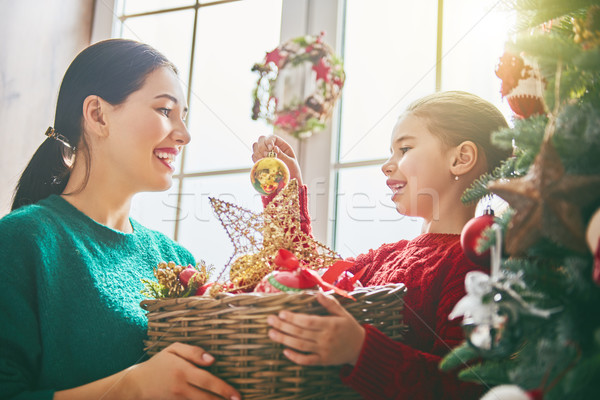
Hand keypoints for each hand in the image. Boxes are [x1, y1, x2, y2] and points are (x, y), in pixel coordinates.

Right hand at [123, 342, 240, 399]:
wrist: (136, 384)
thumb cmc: (158, 363)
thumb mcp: (173, 350)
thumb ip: (193, 352)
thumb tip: (212, 360)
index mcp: (183, 371)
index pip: (208, 381)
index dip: (224, 389)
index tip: (237, 395)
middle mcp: (181, 387)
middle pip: (207, 398)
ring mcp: (178, 399)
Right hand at [252, 135, 302, 185]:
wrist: (289, 182)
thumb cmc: (292, 171)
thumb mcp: (291, 162)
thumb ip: (282, 155)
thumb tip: (274, 148)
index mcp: (281, 145)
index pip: (272, 137)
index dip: (269, 140)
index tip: (270, 148)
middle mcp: (272, 147)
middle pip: (261, 139)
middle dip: (262, 145)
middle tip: (266, 154)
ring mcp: (265, 153)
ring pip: (255, 146)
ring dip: (257, 152)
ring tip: (264, 159)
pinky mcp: (260, 161)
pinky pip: (254, 156)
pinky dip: (255, 158)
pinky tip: (261, 162)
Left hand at [267, 292, 365, 365]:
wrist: (361, 348)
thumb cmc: (350, 327)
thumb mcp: (342, 313)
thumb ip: (330, 303)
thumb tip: (316, 293)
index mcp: (330, 324)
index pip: (308, 321)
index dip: (293, 318)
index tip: (281, 313)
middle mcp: (326, 338)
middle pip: (300, 333)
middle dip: (283, 326)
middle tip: (269, 320)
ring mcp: (324, 351)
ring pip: (301, 346)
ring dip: (284, 340)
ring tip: (271, 333)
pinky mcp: (323, 361)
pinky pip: (307, 361)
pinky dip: (295, 357)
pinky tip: (284, 351)